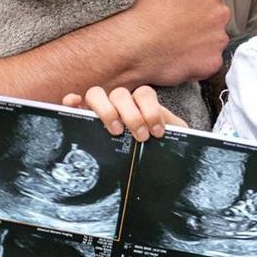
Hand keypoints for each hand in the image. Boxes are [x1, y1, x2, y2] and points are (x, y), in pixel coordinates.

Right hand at [63, 85, 186, 141]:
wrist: (148, 162)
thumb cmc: (154, 148)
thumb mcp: (169, 141)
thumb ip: (176, 134)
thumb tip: (183, 137)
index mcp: (141, 103)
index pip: (144, 93)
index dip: (151, 110)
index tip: (157, 132)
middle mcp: (120, 102)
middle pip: (121, 94)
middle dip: (131, 114)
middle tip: (139, 135)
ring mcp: (100, 108)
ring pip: (97, 94)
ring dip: (107, 111)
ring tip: (116, 130)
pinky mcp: (83, 117)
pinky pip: (74, 101)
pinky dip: (73, 100)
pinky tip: (75, 104)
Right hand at [129, 0, 230, 84]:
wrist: (132, 45)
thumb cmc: (143, 5)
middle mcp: (221, 11)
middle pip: (212, 7)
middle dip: (197, 9)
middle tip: (171, 17)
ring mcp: (218, 38)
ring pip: (212, 32)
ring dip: (199, 33)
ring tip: (173, 36)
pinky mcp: (213, 61)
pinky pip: (209, 56)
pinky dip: (198, 55)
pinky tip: (178, 52)